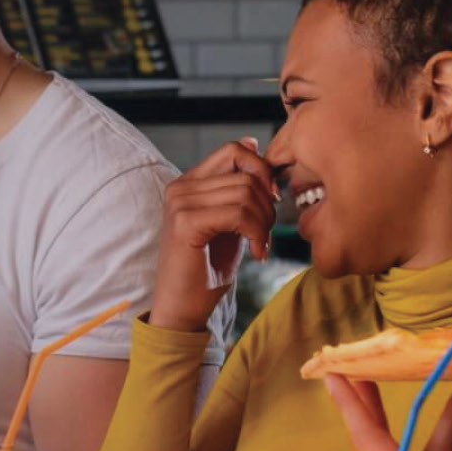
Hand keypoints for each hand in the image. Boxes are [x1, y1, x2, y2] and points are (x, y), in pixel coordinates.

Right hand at [144, 138, 276, 331]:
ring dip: (265, 222)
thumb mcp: (229, 221)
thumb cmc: (207, 269)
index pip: (234, 150)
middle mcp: (180, 187)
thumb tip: (252, 141)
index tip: (272, 199)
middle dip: (268, 204)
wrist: (182, 309)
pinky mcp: (185, 223)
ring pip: (246, 193)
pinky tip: (257, 253)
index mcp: (188, 182)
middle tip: (267, 232)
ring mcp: (180, 203)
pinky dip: (258, 234)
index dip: (262, 170)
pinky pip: (239, 214)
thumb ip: (238, 187)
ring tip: (261, 244)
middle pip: (246, 174)